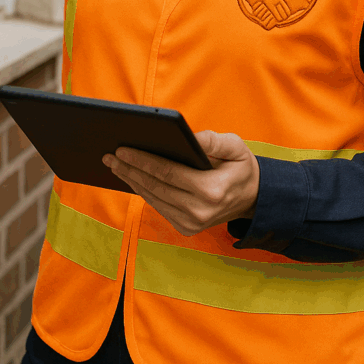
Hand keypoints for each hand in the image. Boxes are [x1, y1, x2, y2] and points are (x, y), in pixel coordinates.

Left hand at [103, 130, 259, 236]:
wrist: (253, 198)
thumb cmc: (241, 167)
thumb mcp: (235, 147)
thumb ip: (212, 140)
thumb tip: (188, 135)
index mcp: (210, 192)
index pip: (168, 174)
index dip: (142, 161)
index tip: (122, 149)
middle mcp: (198, 212)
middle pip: (155, 187)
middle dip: (130, 170)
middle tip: (110, 156)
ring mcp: (191, 224)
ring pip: (153, 199)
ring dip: (132, 181)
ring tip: (115, 165)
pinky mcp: (186, 228)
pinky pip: (159, 207)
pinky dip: (143, 192)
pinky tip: (132, 178)